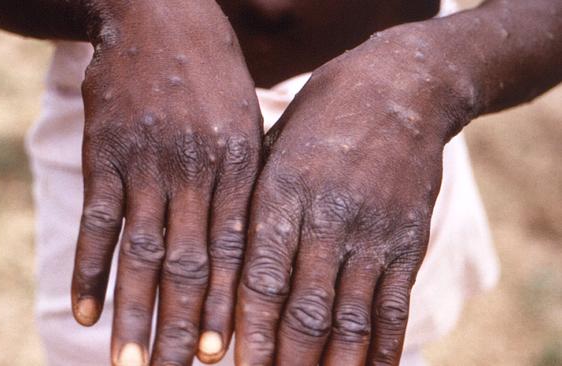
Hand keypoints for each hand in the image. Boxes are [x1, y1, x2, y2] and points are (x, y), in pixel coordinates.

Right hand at [69, 2, 261, 364]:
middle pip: (189, 265)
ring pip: (142, 252)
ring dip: (134, 313)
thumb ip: (246, 184)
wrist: (161, 16)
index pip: (235, 253)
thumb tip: (250, 252)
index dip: (229, 309)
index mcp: (238, 167)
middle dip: (183, 328)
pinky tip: (84, 311)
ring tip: (129, 363)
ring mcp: (147, 162)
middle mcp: (194, 171)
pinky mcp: (104, 153)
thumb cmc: (213, 78)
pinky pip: (97, 220)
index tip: (223, 357)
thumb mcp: (247, 124)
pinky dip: (89, 269)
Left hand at [236, 25, 469, 365]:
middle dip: (285, 360)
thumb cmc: (319, 120)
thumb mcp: (271, 147)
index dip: (248, 331)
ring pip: (350, 318)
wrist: (399, 88)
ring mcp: (373, 232)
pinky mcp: (409, 240)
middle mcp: (328, 218)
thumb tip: (220, 273)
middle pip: (304, 309)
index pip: (261, 278)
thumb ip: (251, 206)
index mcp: (283, 193)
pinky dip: (382, 349)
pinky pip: (394, 306)